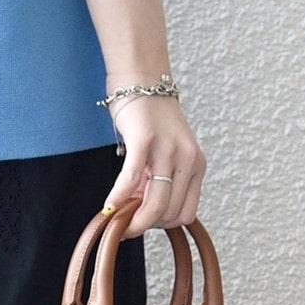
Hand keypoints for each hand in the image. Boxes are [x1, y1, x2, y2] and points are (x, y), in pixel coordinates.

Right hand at [100, 94, 206, 238]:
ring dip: (134, 220)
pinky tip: (108, 207)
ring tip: (118, 220)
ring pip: (156, 204)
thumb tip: (139, 211)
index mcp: (196, 165)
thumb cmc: (150, 118)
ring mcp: (168, 149)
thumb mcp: (165, 154)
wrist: (142, 80)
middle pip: (169, 213)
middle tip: (126, 223)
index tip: (143, 220)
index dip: (162, 224)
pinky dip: (118, 198)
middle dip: (146, 224)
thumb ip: (158, 180)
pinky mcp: (145, 140)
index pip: (186, 214)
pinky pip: (132, 180)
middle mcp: (188, 159)